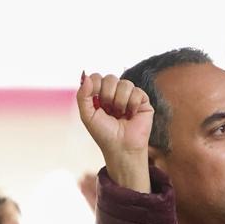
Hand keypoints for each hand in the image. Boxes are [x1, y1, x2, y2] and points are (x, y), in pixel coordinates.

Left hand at [77, 72, 152, 191]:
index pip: (97, 77)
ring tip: (120, 115)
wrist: (121, 147)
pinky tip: (130, 115)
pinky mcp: (143, 100)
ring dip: (120, 102)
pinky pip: (137, 91)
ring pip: (125, 83)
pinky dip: (132, 105)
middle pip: (110, 78)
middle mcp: (115, 93)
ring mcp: (129, 95)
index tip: (97, 103)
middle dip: (108, 96)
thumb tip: (85, 76)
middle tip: (109, 112)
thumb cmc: (104, 134)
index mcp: (100, 94)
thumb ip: (82, 96)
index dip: (95, 87)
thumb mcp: (87, 116)